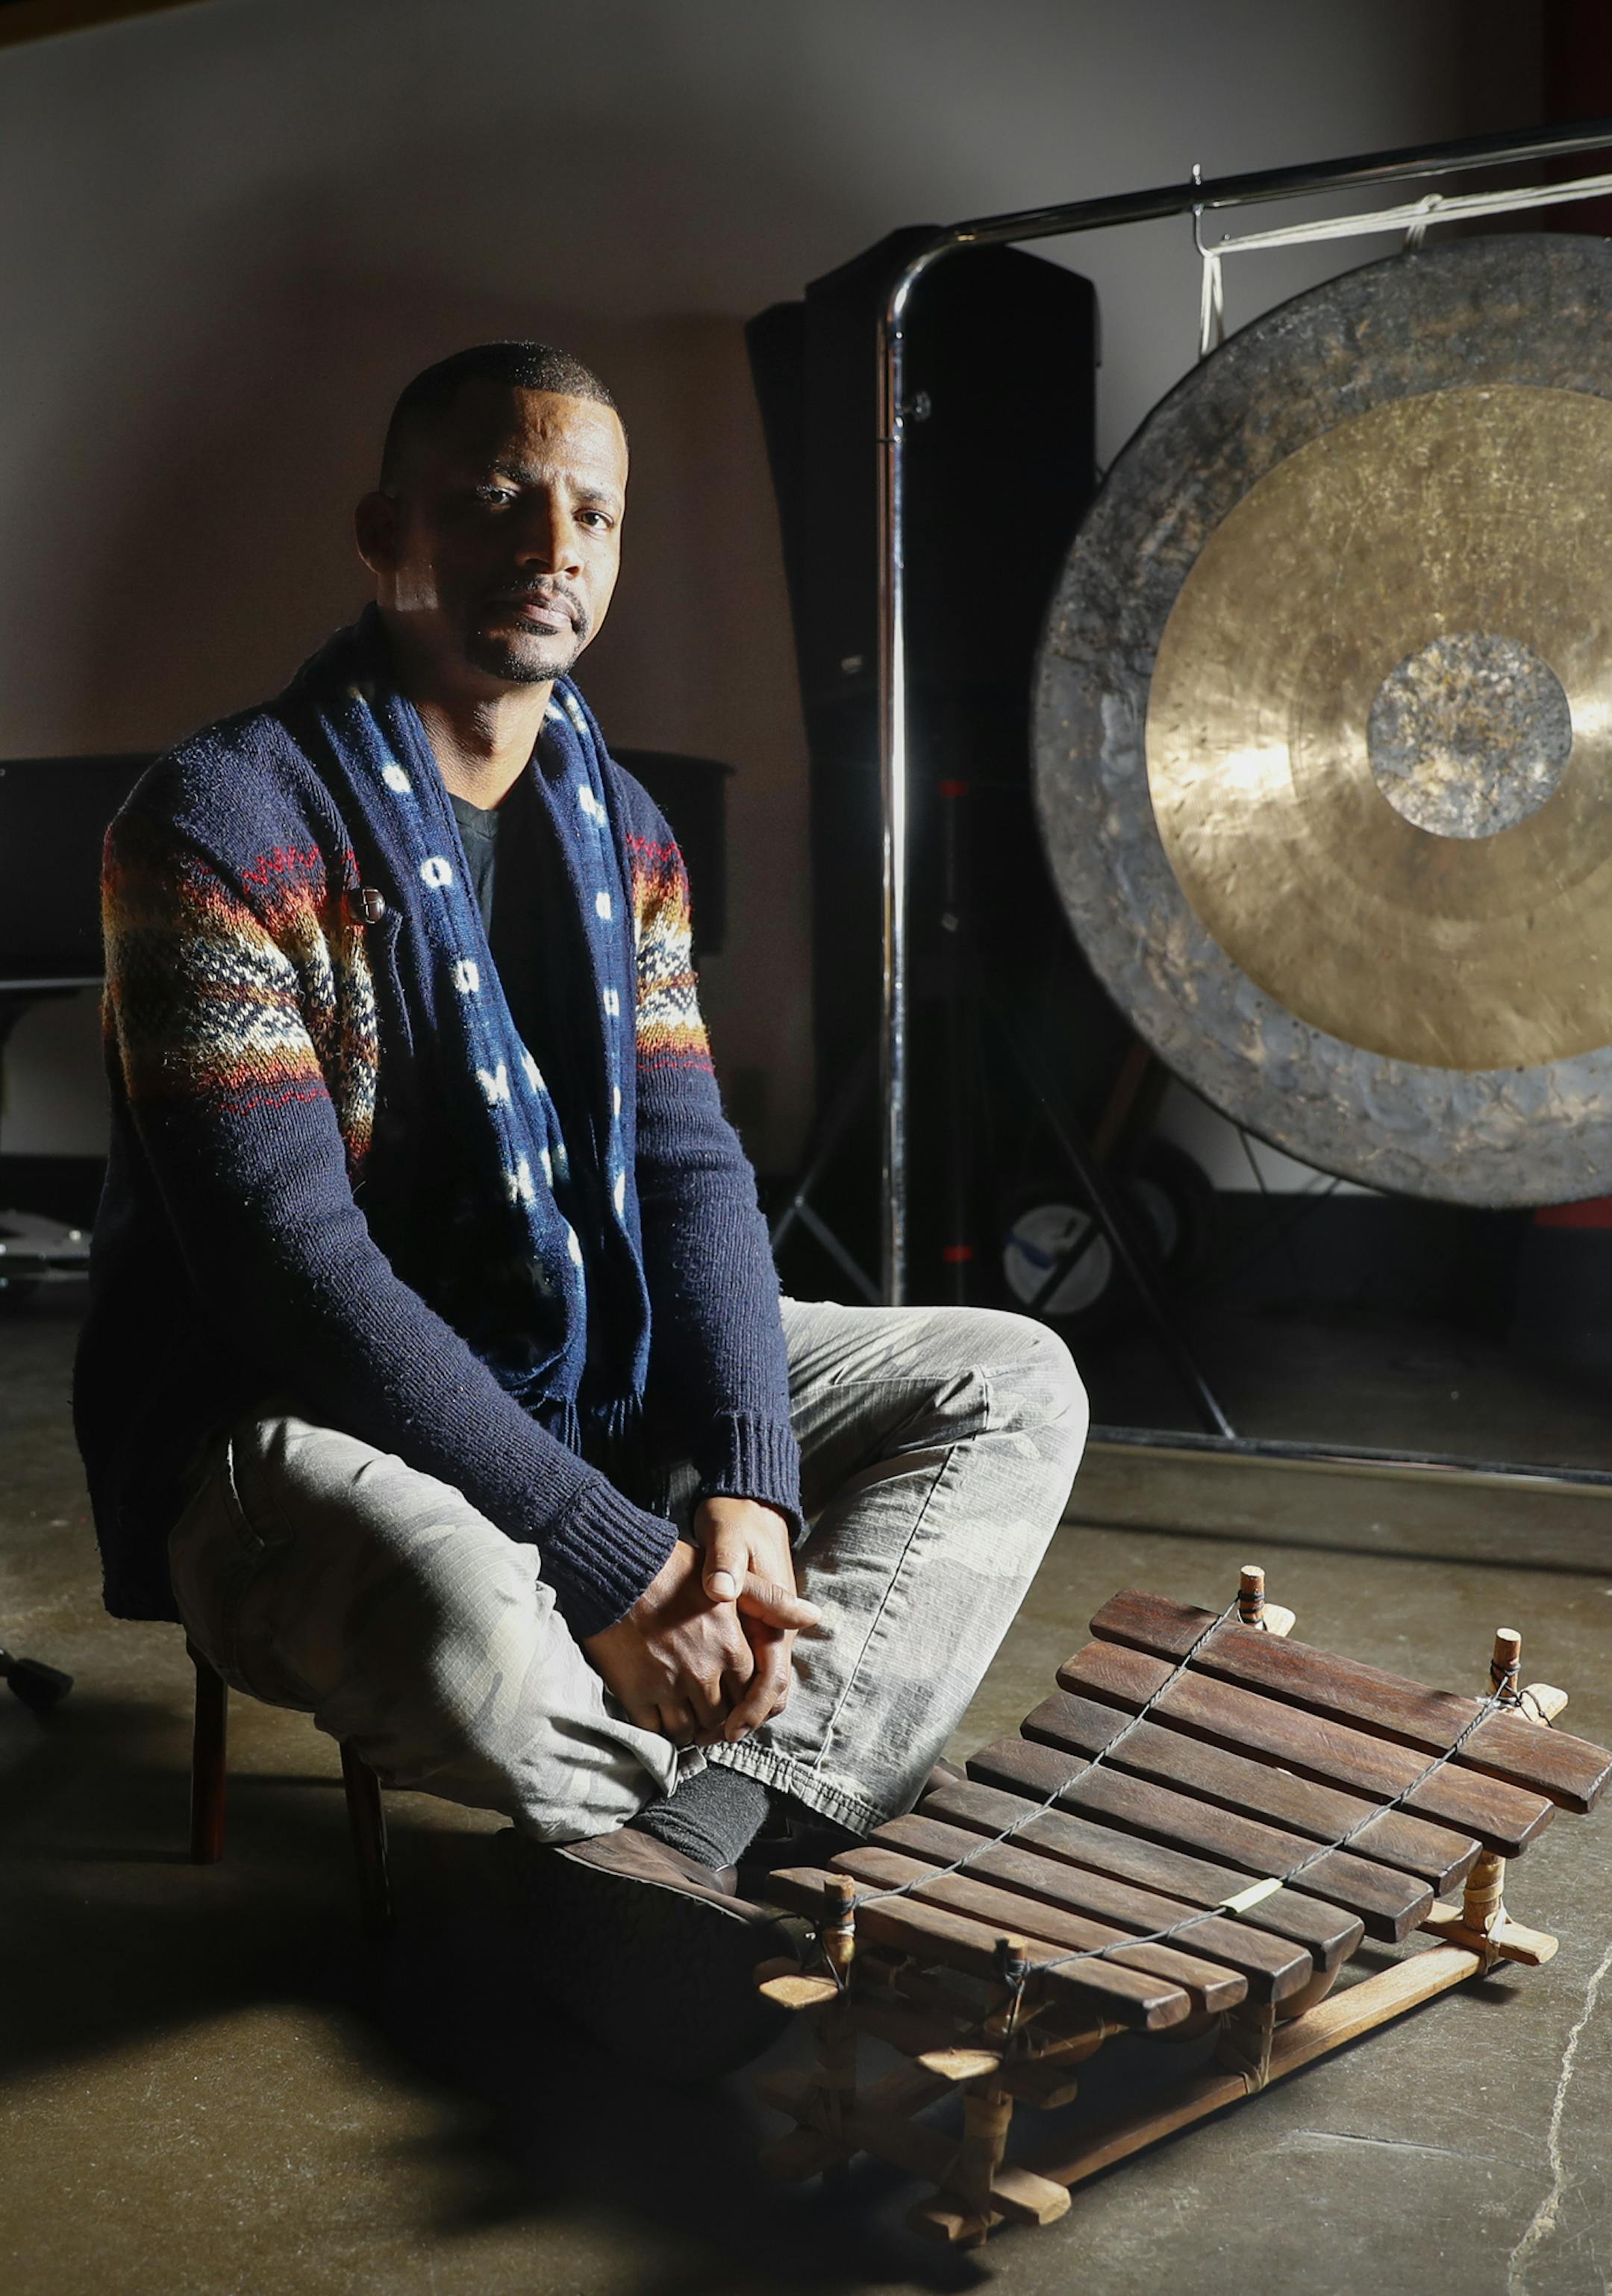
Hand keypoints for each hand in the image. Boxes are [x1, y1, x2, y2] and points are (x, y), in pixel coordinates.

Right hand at [581, 1540, 755, 1745]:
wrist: (616, 1570)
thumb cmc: (675, 1570)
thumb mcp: (733, 1580)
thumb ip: (773, 1603)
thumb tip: (813, 1615)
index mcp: (731, 1649)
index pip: (751, 1695)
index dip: (744, 1703)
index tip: (734, 1702)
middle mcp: (704, 1673)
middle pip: (721, 1717)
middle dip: (718, 1722)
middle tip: (709, 1718)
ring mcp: (669, 1686)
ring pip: (688, 1729)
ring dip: (689, 1729)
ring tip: (685, 1720)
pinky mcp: (636, 1693)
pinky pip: (655, 1729)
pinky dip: (659, 1729)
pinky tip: (658, 1718)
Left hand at [696, 1495, 817, 1740]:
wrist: (748, 1504)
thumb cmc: (736, 1522)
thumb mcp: (729, 1539)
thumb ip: (727, 1566)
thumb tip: (721, 1592)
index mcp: (775, 1617)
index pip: (772, 1680)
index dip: (750, 1711)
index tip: (726, 1731)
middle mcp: (775, 1630)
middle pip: (768, 1694)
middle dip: (740, 1722)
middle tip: (703, 1739)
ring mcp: (764, 1631)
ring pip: (758, 1687)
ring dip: (735, 1712)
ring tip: (697, 1729)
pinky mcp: (750, 1629)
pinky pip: (746, 1673)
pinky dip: (729, 1694)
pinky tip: (696, 1699)